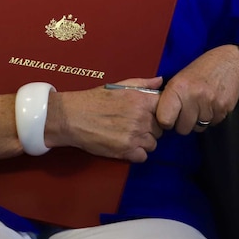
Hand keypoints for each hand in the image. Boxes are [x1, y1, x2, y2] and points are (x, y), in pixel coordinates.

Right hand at [46, 77, 163, 162]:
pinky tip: (124, 146)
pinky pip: (143, 157)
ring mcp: (135, 136)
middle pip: (160, 130)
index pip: (166, 111)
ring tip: (127, 136)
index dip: (157, 114)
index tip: (148, 115)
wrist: (73, 117)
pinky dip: (135, 154)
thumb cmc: (94, 100)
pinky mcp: (126, 151)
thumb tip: (160, 81)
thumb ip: (143, 84)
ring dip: (143, 142)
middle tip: (133, 126)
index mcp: (142, 100)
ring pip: (152, 144)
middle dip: (150, 129)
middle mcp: (142, 118)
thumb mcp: (120, 85)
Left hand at [155, 45, 238, 133]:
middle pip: (182, 129)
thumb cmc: (202, 69)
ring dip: (198, 120)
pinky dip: (211, 117)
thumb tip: (162, 117)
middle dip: (184, 123)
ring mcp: (209, 104)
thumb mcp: (180, 77)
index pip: (164, 120)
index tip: (169, 117)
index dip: (166, 121)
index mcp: (178, 87)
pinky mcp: (223, 109)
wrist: (230, 62)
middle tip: (187, 110)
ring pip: (198, 128)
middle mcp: (193, 96)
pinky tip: (211, 104)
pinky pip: (212, 124)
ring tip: (201, 104)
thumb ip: (170, 97)